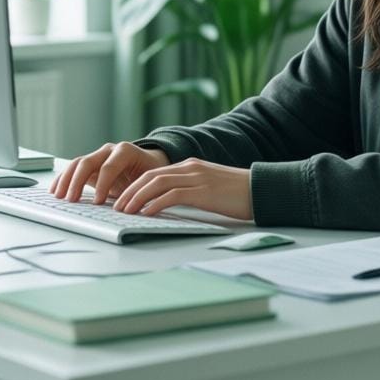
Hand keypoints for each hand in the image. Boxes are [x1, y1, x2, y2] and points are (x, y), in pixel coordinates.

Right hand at [50, 142, 170, 203]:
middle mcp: (109, 151)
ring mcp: (97, 156)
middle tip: (72, 200)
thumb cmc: (149, 174)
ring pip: (77, 164)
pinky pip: (73, 169)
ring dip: (66, 180)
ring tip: (59, 197)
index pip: (110, 166)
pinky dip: (63, 179)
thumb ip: (137, 191)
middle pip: (88, 162)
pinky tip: (56, 191)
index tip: (98, 202)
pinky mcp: (90, 165)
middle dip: (78, 182)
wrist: (148, 164)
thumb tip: (128, 208)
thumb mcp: (147, 181)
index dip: (103, 184)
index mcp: (125, 152)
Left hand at [112, 159, 253, 221]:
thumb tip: (169, 205)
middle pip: (151, 176)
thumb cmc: (238, 193)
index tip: (123, 199)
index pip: (155, 173)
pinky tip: (146, 213)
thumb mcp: (209, 188)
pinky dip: (155, 203)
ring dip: (137, 198)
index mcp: (191, 166)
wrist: (262, 189)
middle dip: (130, 191)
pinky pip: (172, 195)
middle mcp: (190, 168)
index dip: (135, 185)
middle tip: (117, 206)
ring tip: (125, 211)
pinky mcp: (203, 191)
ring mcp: (197, 178)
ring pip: (157, 183)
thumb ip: (190, 191)